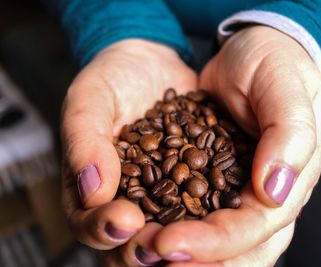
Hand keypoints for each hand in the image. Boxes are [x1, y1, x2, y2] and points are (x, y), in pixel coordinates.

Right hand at [61, 39, 196, 265]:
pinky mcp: (197, 183)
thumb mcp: (90, 100)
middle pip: (131, 243)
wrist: (152, 64)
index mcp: (93, 189)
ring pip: (172, 235)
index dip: (104, 229)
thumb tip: (91, 190)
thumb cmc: (113, 79)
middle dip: (145, 250)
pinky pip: (206, 207)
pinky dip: (216, 218)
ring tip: (200, 244)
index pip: (90, 223)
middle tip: (162, 246)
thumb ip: (85, 141)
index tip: (124, 220)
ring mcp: (166, 196)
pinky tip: (230, 216)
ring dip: (185, 247)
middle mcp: (130, 201)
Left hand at [148, 26, 320, 265]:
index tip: (170, 244)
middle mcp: (263, 197)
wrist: (254, 52)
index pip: (255, 227)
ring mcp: (236, 191)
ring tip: (138, 253)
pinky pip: (190, 213)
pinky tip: (140, 230)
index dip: (216, 244)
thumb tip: (275, 190)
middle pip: (235, 251)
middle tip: (147, 257)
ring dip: (177, 255)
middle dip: (193, 261)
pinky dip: (166, 226)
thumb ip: (290, 135)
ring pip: (212, 243)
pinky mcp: (210, 180)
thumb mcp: (287, 87)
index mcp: (289, 181)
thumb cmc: (276, 63)